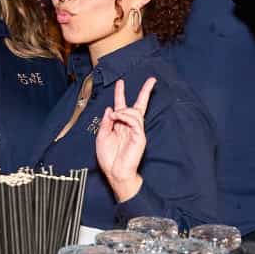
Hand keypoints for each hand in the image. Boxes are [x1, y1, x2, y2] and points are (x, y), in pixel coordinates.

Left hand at [95, 77, 155, 202]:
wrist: (115, 173)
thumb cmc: (108, 158)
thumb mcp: (102, 136)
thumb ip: (106, 122)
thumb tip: (111, 108)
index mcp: (120, 125)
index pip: (122, 106)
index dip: (121, 93)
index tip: (120, 82)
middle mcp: (130, 126)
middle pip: (139, 105)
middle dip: (145, 92)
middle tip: (152, 80)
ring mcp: (136, 131)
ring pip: (135, 112)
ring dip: (123, 110)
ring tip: (115, 115)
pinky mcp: (140, 137)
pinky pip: (135, 121)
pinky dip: (126, 116)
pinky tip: (118, 117)